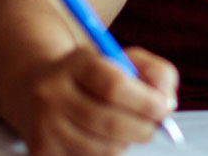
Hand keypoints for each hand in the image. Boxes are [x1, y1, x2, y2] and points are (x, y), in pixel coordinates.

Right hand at [22, 46, 176, 155]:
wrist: (40, 90)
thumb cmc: (97, 77)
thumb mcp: (126, 61)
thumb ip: (157, 73)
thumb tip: (167, 103)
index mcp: (76, 63)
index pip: (114, 86)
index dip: (145, 102)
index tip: (164, 109)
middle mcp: (52, 92)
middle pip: (109, 122)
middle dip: (143, 128)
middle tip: (155, 127)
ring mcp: (44, 124)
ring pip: (102, 148)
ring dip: (125, 143)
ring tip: (124, 129)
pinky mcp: (41, 149)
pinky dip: (106, 153)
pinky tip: (101, 138)